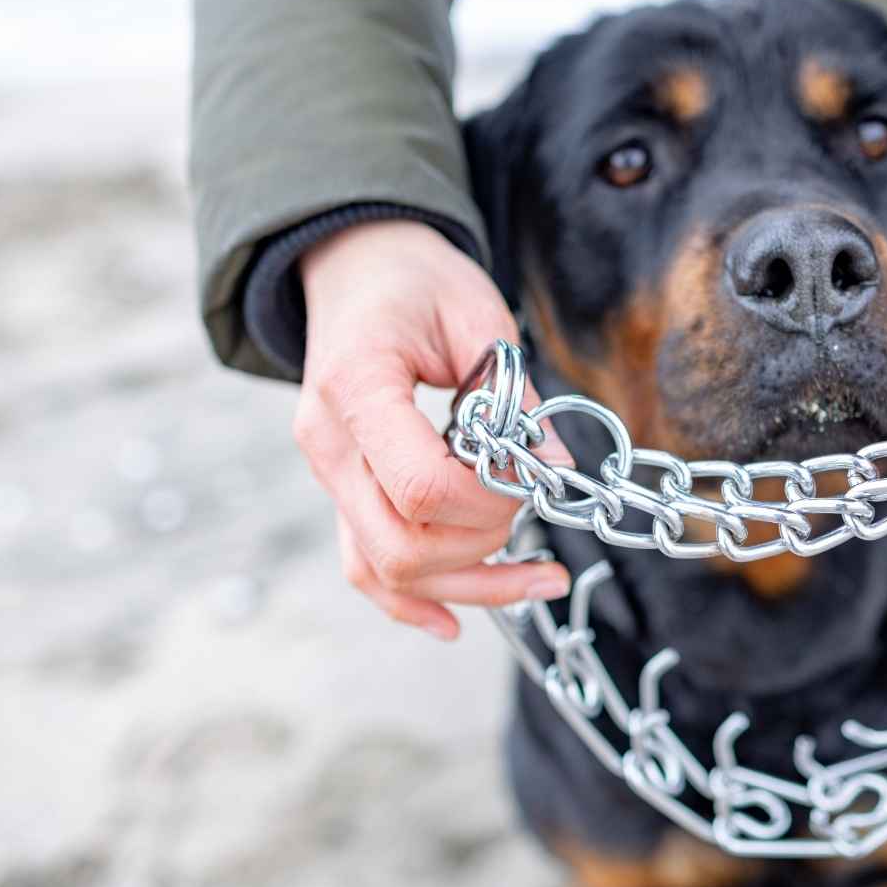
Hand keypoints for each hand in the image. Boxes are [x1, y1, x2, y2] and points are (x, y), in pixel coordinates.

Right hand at [295, 220, 572, 639]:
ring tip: (540, 581)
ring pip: (383, 569)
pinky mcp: (342, 489)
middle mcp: (328, 442)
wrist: (353, 264)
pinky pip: (364, 566)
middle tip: (535, 512)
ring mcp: (327, 473)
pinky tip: (456, 622)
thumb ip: (514, 397)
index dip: (489, 501)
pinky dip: (410, 601)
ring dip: (466, 587)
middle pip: (400, 545)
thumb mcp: (477, 314)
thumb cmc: (414, 279)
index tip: (533, 478)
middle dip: (483, 547)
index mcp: (356, 387)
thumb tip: (559, 472)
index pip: (421, 486)